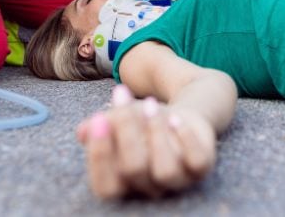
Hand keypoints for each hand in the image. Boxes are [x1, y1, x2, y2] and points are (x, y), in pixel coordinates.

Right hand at [77, 85, 215, 198]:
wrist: (180, 114)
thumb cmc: (142, 122)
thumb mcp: (119, 119)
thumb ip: (100, 125)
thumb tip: (83, 131)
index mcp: (123, 184)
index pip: (105, 186)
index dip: (100, 155)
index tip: (98, 120)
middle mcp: (149, 188)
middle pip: (133, 170)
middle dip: (126, 130)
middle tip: (122, 95)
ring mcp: (177, 181)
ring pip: (165, 170)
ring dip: (155, 132)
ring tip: (150, 104)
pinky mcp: (201, 168)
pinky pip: (197, 163)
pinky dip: (186, 139)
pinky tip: (176, 119)